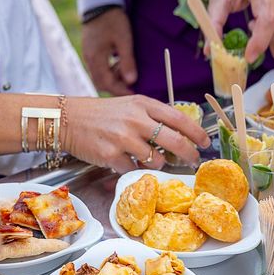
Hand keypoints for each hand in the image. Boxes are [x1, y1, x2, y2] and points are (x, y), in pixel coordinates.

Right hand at [64, 95, 210, 172]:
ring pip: (156, 159)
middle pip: (174, 141)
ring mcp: (123, 138)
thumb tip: (179, 133)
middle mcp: (135, 120)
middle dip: (189, 154)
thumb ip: (152, 116)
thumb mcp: (130, 105)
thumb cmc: (102, 113)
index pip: (179, 118)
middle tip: (193, 160)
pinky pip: (134, 169)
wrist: (67, 118)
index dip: (196, 133)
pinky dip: (134, 169)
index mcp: (143, 104)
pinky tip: (128, 162)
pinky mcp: (111, 155)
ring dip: (157, 163)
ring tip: (149, 158)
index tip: (205, 142)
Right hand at [82, 8, 136, 95]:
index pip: (106, 83)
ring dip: (113, 79)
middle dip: (116, 87)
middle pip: (101, 83)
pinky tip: (120, 64)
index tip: (134, 93)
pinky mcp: (90, 52)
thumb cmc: (113, 19)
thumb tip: (131, 81)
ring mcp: (88, 56)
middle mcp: (89, 59)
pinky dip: (110, 71)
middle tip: (132, 86)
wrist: (100, 3)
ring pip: (100, 77)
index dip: (120, 91)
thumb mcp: (124, 40)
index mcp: (96, 57)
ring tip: (128, 71)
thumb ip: (127, 61)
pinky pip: (99, 69)